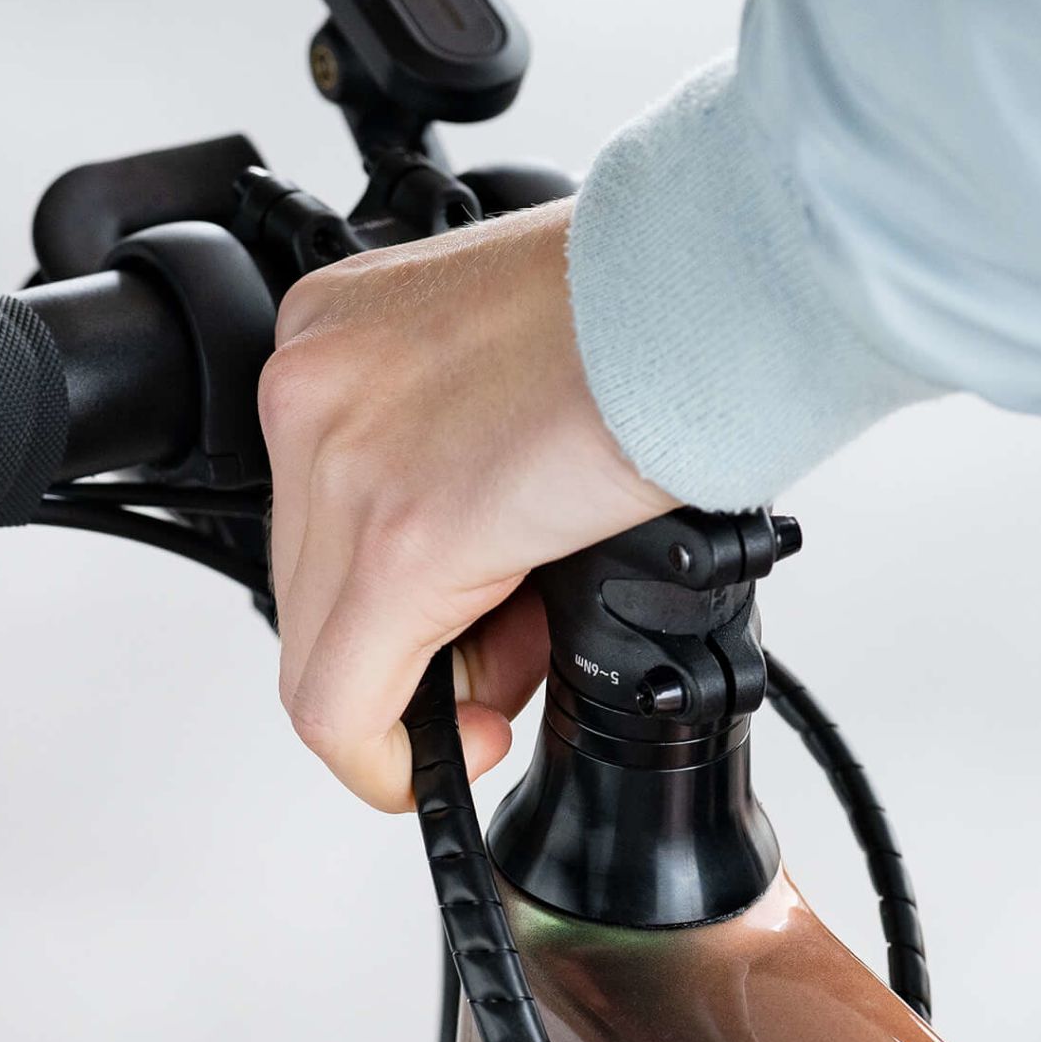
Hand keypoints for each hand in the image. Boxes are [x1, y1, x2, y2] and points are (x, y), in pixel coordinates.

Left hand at [261, 200, 672, 809]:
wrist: (728, 281)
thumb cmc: (668, 302)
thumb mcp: (515, 361)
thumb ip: (459, 441)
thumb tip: (474, 549)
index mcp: (340, 332)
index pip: (316, 516)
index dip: (393, 598)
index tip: (466, 623)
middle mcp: (314, 384)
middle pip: (312, 589)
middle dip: (421, 645)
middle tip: (524, 637)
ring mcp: (340, 460)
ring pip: (322, 657)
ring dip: (432, 689)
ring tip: (536, 647)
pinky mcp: (399, 542)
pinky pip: (340, 709)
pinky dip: (397, 761)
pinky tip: (481, 740)